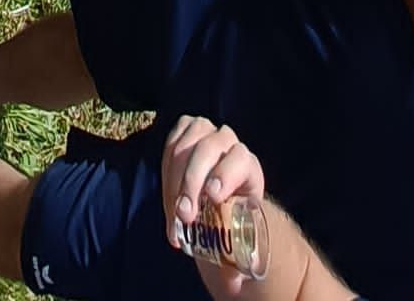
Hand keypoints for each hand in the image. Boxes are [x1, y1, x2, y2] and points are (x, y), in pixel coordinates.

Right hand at [160, 114, 264, 256]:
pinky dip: (165, 168)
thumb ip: (235, 257)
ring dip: (174, 180)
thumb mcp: (239, 236)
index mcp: (248, 165)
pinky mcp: (185, 130)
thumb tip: (233, 283)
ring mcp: (206, 132)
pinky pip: (171, 142)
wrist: (220, 197)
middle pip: (207, 150)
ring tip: (174, 212)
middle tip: (184, 215)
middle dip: (191, 183)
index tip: (212, 197)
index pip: (240, 158)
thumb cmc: (231, 219)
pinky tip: (170, 194)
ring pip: (185, 146)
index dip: (225, 174)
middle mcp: (229, 143)